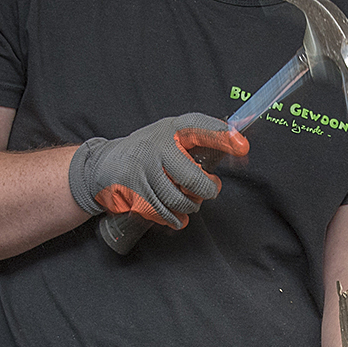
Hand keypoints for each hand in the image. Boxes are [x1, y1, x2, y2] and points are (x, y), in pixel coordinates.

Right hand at [68, 113, 246, 228]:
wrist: (105, 164)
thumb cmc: (148, 150)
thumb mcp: (171, 135)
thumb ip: (202, 139)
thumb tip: (239, 147)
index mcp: (170, 129)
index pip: (200, 127)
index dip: (223, 136)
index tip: (243, 146)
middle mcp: (156, 147)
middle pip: (192, 178)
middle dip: (207, 190)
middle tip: (211, 190)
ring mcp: (142, 170)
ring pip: (178, 200)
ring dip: (189, 207)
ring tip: (190, 202)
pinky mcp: (133, 192)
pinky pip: (162, 213)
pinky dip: (173, 219)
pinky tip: (176, 216)